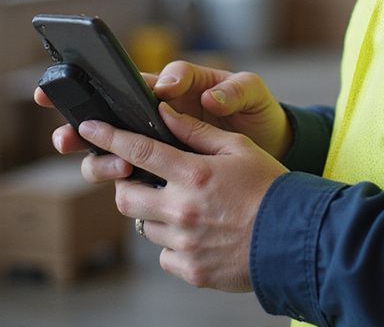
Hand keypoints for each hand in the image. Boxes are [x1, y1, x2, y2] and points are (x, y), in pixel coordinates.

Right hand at [35, 61, 292, 170]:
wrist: (274, 150)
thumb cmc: (259, 113)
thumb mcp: (251, 93)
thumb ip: (233, 90)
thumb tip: (210, 97)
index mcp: (177, 89)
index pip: (136, 82)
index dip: (109, 81)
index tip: (99, 87)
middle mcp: (159, 119)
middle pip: (111, 121)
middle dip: (84, 126)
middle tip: (71, 133)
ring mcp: (159, 153)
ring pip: (112, 157)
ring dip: (101, 161)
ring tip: (115, 166)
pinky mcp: (164, 183)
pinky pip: (133, 187)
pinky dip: (123, 188)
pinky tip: (124, 189)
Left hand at [79, 103, 286, 291]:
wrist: (295, 237)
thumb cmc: (270, 186)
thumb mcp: (239, 148)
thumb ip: (198, 132)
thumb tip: (166, 115)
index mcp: (194, 174)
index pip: (138, 151)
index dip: (109, 136)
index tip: (88, 128)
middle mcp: (182, 209)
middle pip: (127, 197)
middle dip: (128, 185)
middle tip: (147, 179)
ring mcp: (184, 243)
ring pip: (145, 226)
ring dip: (156, 213)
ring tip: (188, 206)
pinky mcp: (190, 269)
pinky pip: (164, 254)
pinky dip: (173, 242)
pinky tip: (200, 232)